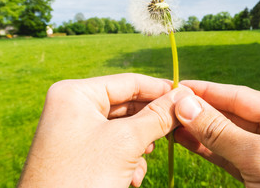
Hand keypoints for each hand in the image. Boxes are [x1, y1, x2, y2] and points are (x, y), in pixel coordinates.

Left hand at [18, 73, 188, 187]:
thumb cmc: (81, 178)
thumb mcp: (125, 142)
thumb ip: (157, 116)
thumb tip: (184, 96)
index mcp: (76, 93)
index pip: (128, 82)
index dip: (160, 89)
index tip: (187, 96)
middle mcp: (72, 107)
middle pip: (126, 105)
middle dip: (150, 122)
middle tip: (177, 129)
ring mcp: (73, 130)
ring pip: (121, 127)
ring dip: (139, 144)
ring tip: (146, 157)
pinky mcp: (77, 151)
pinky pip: (110, 144)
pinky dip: (126, 158)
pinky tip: (131, 177)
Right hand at [174, 80, 259, 186]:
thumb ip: (221, 131)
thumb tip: (185, 104)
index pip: (245, 97)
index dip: (210, 91)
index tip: (180, 86)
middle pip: (234, 115)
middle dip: (201, 111)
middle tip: (168, 105)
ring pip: (228, 138)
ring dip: (199, 130)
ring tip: (170, 121)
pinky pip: (230, 157)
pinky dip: (207, 149)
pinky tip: (186, 139)